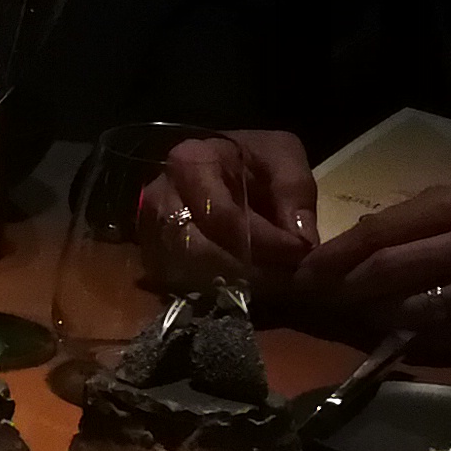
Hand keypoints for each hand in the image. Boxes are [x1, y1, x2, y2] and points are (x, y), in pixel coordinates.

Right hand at [153, 130, 316, 286]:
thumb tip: (301, 239)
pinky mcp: (153, 259)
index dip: (263, 239)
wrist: (220, 166)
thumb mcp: (282, 156)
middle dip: (248, 271)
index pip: (222, 215)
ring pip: (187, 275)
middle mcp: (159, 199)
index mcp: (188, 163)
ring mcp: (149, 232)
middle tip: (287, 279)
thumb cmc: (250, 159)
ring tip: (272, 286)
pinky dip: (215, 294)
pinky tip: (247, 290)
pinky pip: (180, 287)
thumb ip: (294, 189)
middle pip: (198, 251)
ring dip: (233, 287)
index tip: (299, 253)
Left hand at [288, 180, 450, 360]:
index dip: (337, 256)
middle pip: (394, 272)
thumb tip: (352, 247)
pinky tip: (393, 336)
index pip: (385, 231)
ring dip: (374, 320)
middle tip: (315, 301)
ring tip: (351, 319)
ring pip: (418, 312)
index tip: (304, 272)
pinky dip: (414, 339)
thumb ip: (413, 220)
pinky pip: (450, 338)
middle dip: (346, 290)